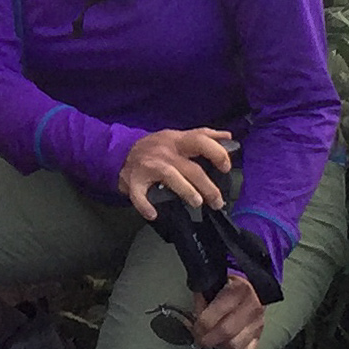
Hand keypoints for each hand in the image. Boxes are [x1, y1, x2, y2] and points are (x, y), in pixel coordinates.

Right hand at [118, 125, 235, 217]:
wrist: (121, 152)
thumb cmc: (156, 147)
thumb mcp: (177, 136)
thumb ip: (202, 136)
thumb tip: (228, 136)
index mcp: (177, 140)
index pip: (200, 140)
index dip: (217, 153)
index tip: (226, 167)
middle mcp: (164, 152)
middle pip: (191, 167)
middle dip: (207, 186)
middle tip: (217, 200)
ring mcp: (149, 165)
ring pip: (171, 177)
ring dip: (186, 191)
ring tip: (197, 202)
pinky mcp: (134, 180)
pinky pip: (139, 194)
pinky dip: (145, 205)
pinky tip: (153, 213)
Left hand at [191, 272, 264, 348]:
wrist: (252, 285)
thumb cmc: (228, 284)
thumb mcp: (212, 284)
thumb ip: (201, 301)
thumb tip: (194, 322)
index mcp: (237, 290)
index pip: (216, 313)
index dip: (200, 325)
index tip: (194, 328)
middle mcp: (250, 306)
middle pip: (226, 332)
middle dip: (208, 339)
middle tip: (200, 339)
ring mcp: (257, 323)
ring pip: (236, 346)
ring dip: (220, 347)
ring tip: (213, 341)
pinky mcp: (260, 335)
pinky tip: (225, 347)